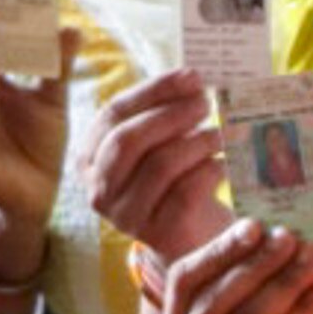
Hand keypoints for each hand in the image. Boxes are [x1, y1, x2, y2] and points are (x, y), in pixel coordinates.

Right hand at [85, 69, 231, 261]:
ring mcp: (125, 215)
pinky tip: (223, 163)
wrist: (192, 237)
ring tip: (222, 133)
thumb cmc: (175, 179)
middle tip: (206, 103)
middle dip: (171, 115)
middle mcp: (98, 189)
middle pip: (128, 140)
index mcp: (89, 157)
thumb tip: (191, 77)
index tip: (191, 76)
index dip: (154, 90)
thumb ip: (165, 111)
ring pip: (159, 165)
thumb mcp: (161, 143)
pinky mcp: (158, 234)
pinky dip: (209, 170)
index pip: (113, 113)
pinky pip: (185, 192)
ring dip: (196, 141)